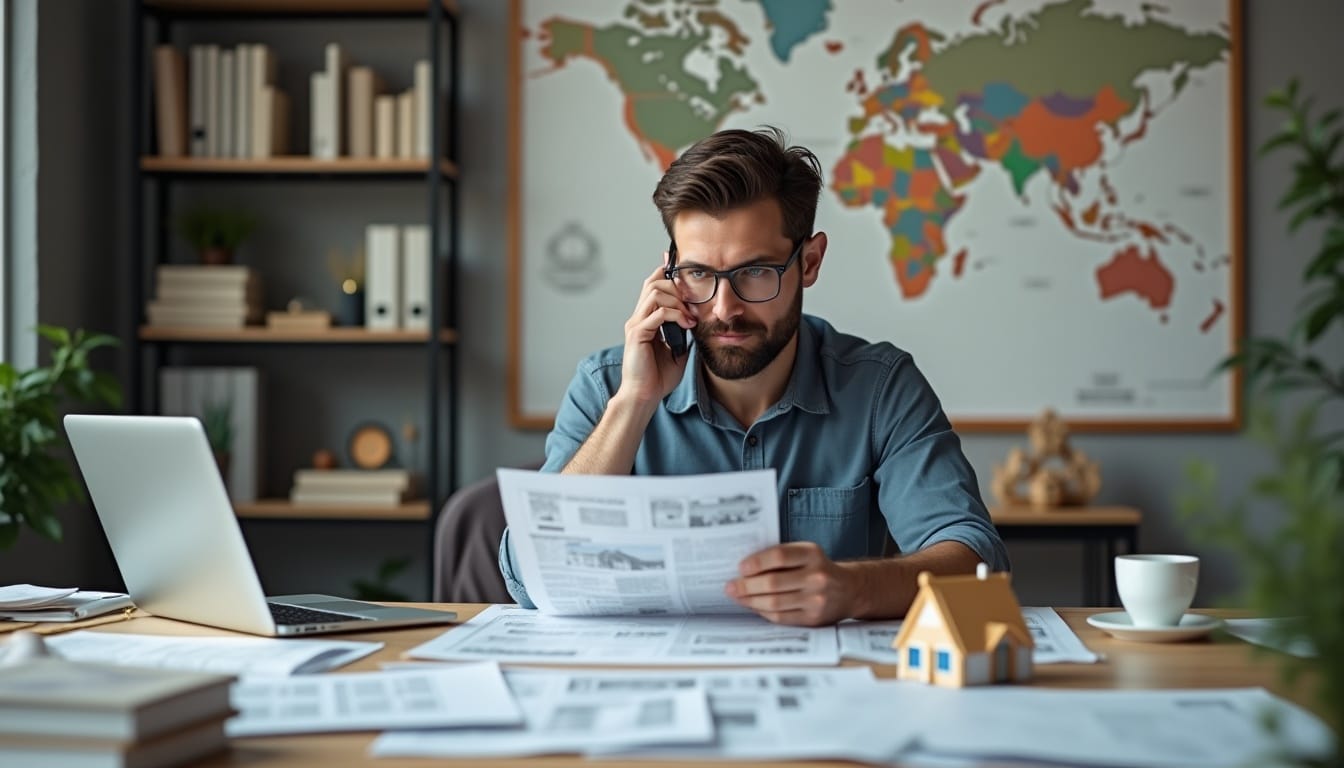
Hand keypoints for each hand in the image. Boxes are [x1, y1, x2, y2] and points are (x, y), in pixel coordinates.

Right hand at [617, 261, 693, 405]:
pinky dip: (675, 315)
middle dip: (677, 288)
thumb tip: (698, 320)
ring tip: (690, 317)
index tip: (682, 268)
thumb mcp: (678, 349)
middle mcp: (638, 318)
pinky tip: (686, 325)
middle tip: (693, 305)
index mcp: (645, 319)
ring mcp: (636, 325)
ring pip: (655, 293)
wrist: (644, 396)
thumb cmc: (658, 377)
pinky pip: (658, 313)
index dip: (666, 273)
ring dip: (678, 301)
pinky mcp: (637, 334)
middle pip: (653, 283)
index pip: (652, 285)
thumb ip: (684, 332)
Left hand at [724, 542, 857, 625]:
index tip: (740, 567)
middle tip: (730, 586)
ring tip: (737, 597)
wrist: (850, 590)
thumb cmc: (819, 568)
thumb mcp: (806, 554)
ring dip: (750, 601)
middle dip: (746, 586)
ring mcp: (816, 600)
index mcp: (813, 554)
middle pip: (773, 583)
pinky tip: (753, 606)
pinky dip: (763, 612)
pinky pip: (781, 617)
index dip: (757, 562)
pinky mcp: (813, 619)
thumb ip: (782, 557)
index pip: (780, 556)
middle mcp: (817, 577)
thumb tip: (745, 568)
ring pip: (774, 602)